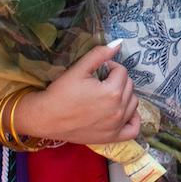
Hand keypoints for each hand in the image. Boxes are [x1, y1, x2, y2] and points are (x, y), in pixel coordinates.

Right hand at [16, 41, 142, 145]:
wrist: (46, 118)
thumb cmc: (60, 93)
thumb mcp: (79, 69)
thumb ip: (99, 55)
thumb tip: (119, 43)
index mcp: (112, 92)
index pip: (122, 71)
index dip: (110, 67)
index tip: (98, 70)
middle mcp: (118, 110)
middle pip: (130, 86)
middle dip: (118, 80)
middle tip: (101, 82)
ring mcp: (117, 126)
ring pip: (133, 103)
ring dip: (125, 96)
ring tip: (108, 95)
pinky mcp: (112, 137)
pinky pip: (134, 129)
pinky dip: (133, 119)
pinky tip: (124, 112)